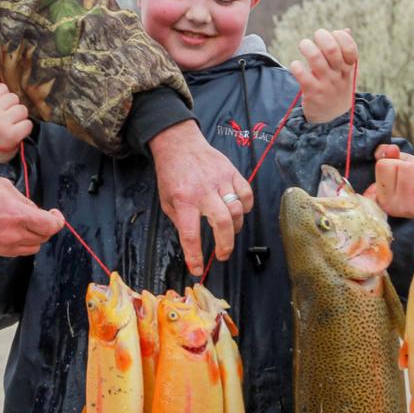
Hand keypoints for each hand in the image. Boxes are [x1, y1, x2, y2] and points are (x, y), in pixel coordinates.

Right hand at [0, 71, 32, 162]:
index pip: (2, 87)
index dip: (4, 97)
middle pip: (14, 97)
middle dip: (13, 107)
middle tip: (5, 119)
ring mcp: (1, 123)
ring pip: (22, 109)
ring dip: (20, 118)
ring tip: (10, 126)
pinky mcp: (12, 135)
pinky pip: (28, 123)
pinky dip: (25, 129)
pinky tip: (16, 133)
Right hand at [0, 177, 64, 255]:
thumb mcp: (4, 186)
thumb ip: (23, 200)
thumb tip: (32, 210)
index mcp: (19, 215)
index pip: (51, 226)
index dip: (58, 220)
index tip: (54, 214)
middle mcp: (15, 234)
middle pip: (44, 237)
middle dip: (46, 227)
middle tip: (41, 217)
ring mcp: (5, 246)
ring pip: (33, 247)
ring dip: (35, 236)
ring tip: (26, 225)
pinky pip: (19, 252)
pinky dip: (22, 243)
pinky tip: (15, 232)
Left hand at [148, 120, 252, 275]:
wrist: (179, 143)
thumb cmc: (171, 174)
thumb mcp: (166, 200)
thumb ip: (180, 220)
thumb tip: (193, 243)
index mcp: (183, 200)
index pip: (191, 234)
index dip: (195, 256)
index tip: (197, 268)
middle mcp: (203, 191)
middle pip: (223, 223)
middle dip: (225, 245)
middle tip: (222, 255)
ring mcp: (220, 180)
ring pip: (237, 210)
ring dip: (235, 227)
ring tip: (227, 232)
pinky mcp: (232, 172)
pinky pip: (247, 193)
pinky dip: (246, 206)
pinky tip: (238, 211)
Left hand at [289, 28, 356, 123]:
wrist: (332, 118)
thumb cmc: (337, 88)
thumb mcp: (345, 72)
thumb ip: (345, 52)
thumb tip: (346, 30)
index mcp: (349, 67)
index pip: (350, 47)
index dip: (340, 36)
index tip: (332, 35)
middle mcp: (339, 74)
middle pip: (331, 49)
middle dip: (320, 36)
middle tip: (314, 37)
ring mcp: (326, 84)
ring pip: (315, 58)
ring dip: (306, 47)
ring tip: (304, 45)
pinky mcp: (312, 92)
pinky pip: (301, 74)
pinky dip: (296, 65)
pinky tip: (296, 66)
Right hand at [365, 144, 413, 219]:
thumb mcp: (405, 164)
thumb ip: (390, 155)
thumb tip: (389, 150)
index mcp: (381, 197)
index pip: (382, 165)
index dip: (398, 163)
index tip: (407, 177)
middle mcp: (389, 205)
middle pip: (398, 166)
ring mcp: (406, 208)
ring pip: (411, 170)